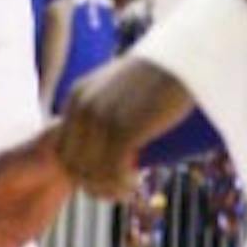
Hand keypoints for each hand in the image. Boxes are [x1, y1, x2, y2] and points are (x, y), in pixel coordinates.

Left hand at [57, 56, 194, 198]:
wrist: (185, 56)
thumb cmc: (160, 73)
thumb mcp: (119, 86)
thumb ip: (106, 103)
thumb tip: (110, 135)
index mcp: (77, 96)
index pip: (61, 147)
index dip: (79, 169)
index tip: (104, 176)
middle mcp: (82, 106)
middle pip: (72, 164)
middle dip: (92, 184)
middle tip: (119, 190)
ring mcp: (101, 117)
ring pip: (92, 172)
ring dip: (109, 189)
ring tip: (129, 190)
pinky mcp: (124, 128)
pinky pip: (112, 170)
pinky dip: (122, 184)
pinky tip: (136, 184)